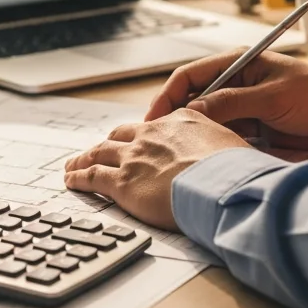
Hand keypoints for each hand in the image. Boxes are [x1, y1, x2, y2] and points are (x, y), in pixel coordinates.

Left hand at [63, 110, 246, 229]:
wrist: (223, 184)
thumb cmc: (236, 171)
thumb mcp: (235, 146)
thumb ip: (222, 146)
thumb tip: (232, 156)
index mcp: (181, 122)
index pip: (155, 125)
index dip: (143, 135)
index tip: (139, 140)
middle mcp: (153, 135)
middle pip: (121, 135)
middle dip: (109, 143)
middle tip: (100, 150)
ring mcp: (134, 157)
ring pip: (100, 153)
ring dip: (84, 158)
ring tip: (74, 164)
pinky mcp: (122, 182)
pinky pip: (91, 177)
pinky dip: (78, 178)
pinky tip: (71, 180)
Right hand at [147, 50, 307, 152]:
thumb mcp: (273, 97)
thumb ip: (232, 103)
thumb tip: (193, 110)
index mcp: (239, 63)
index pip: (190, 76)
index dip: (168, 96)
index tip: (154, 119)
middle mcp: (237, 84)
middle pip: (193, 100)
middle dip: (174, 119)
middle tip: (159, 141)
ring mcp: (244, 108)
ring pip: (206, 121)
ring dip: (193, 135)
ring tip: (175, 153)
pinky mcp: (253, 129)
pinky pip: (223, 137)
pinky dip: (212, 146)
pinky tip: (202, 159)